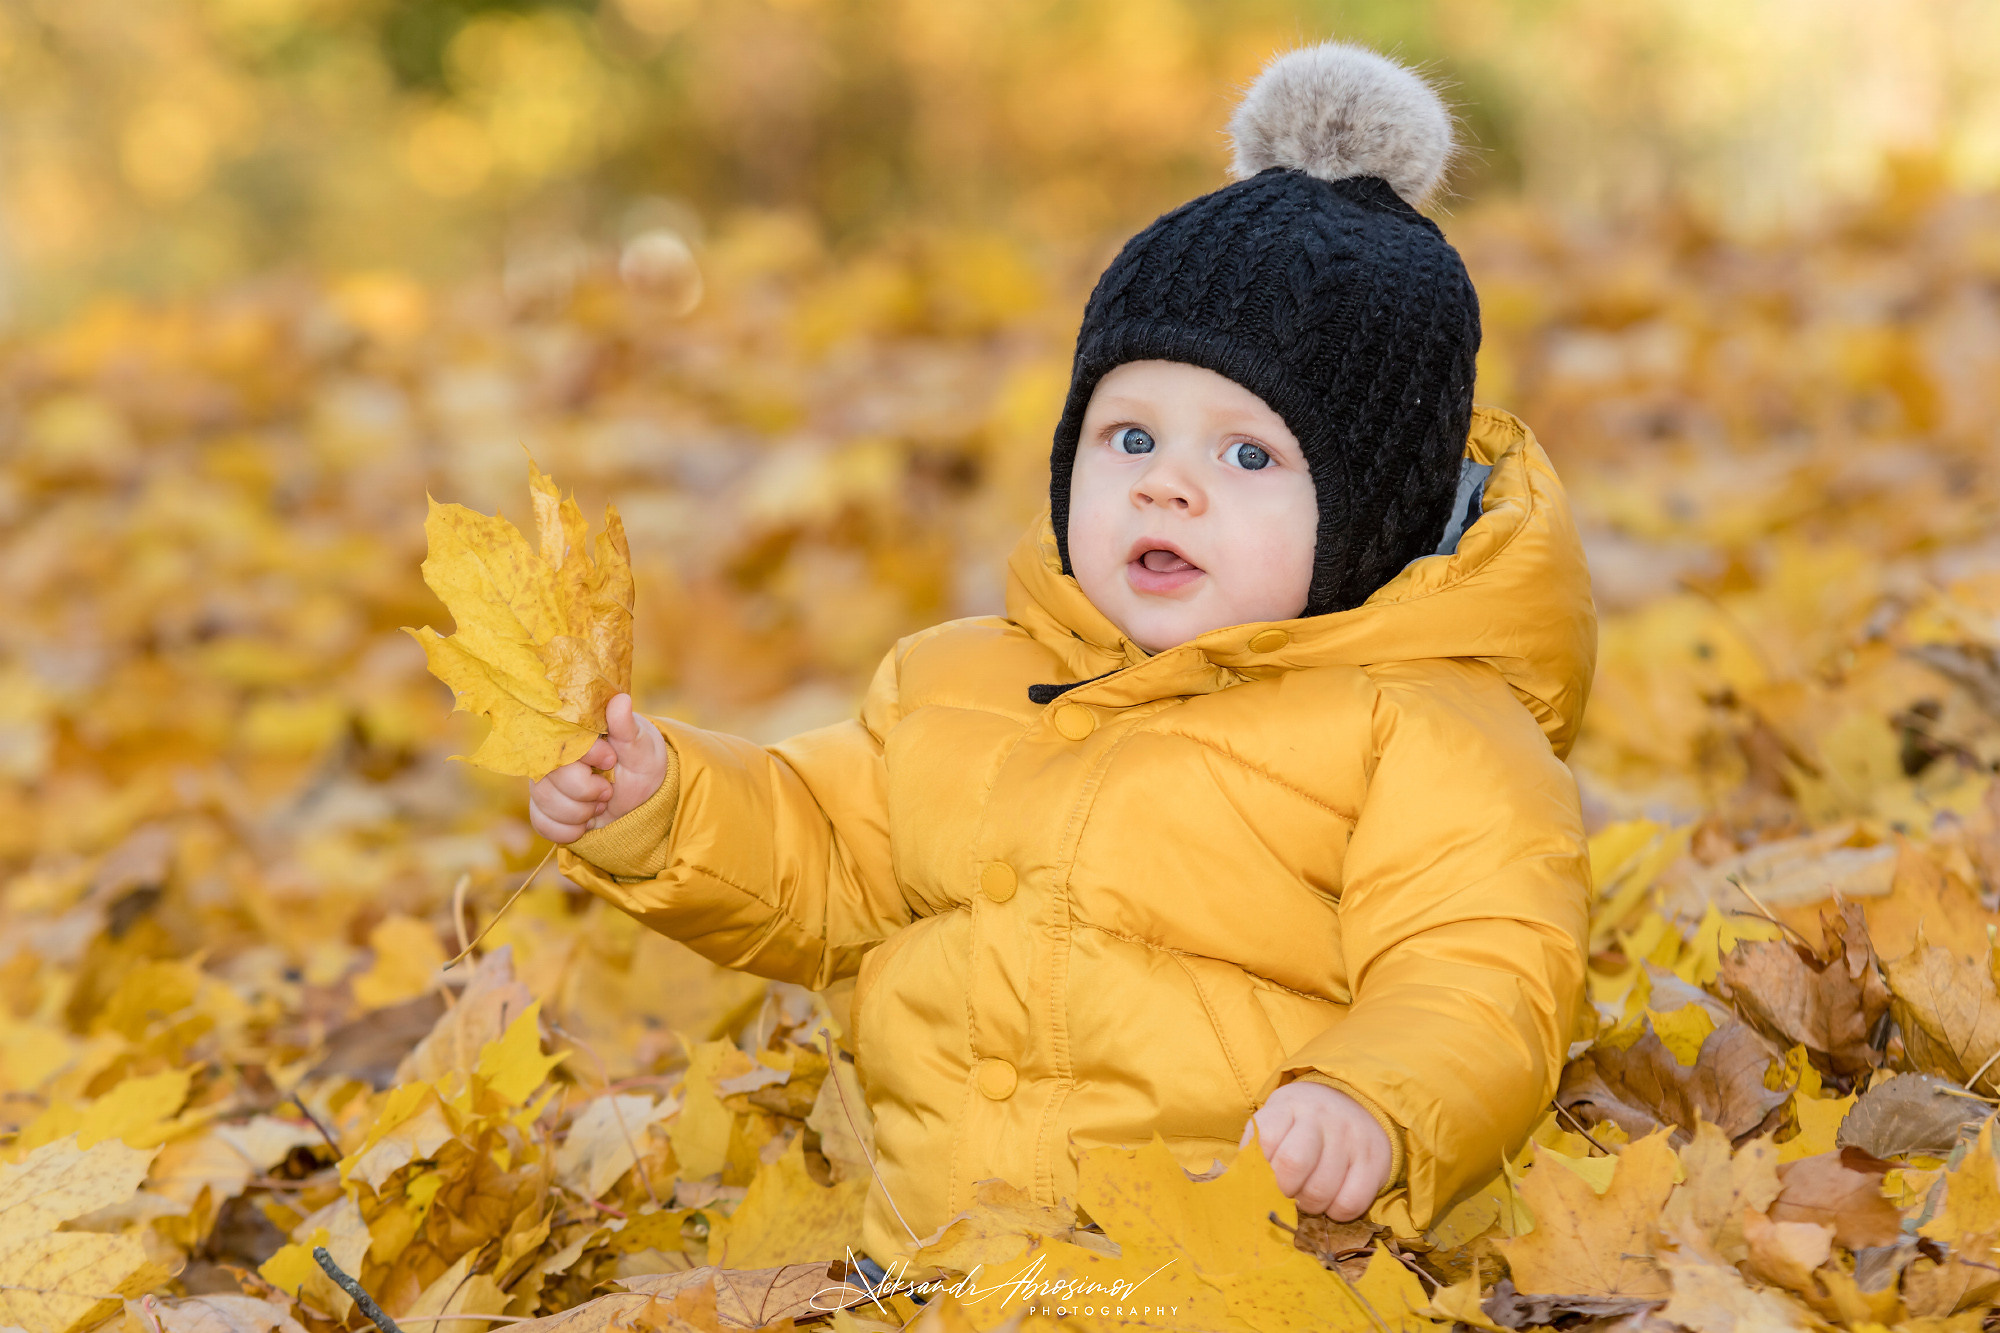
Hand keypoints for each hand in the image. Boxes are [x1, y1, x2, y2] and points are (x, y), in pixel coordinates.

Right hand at [528, 694, 668, 843]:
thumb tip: (620, 700)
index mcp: (574, 732)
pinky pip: (542, 823)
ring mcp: (545, 781)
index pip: (563, 741)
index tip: (611, 759)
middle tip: (608, 790)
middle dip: (586, 791)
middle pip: (549, 777)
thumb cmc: (641, 763)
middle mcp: (553, 754)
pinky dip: (569, 829)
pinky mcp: (543, 806)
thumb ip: (627, 728)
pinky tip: (586, 823)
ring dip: (579, 812)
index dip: (588, 756)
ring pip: (545, 801)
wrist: (641, 796)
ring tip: (600, 804)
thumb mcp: (641, 746)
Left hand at [1239, 1081, 1391, 1219]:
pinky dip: (1337, 1213)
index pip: (1265, 1140)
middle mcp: (1320, 1116)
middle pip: (1293, 1163)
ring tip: (1309, 1198)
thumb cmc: (1301, 1124)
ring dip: (1310, 1206)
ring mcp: (1350, 1136)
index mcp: (1287, 1105)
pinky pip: (1351, 1202)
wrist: (1353, 1101)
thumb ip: (1255, 1151)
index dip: (1261, 1170)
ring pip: (1321, 1189)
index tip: (1266, 1178)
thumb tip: (1235, 1189)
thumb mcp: (1275, 1122)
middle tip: (1288, 1192)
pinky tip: (1333, 1202)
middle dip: (1284, 1190)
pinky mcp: (1375, 1159)